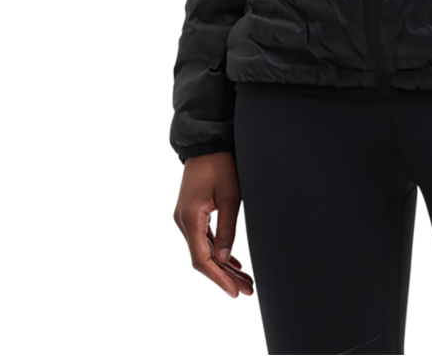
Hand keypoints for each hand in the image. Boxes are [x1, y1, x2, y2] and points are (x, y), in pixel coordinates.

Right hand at [173, 151, 254, 297]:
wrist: (207, 142)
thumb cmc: (220, 164)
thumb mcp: (230, 197)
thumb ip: (227, 230)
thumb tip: (225, 258)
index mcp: (190, 218)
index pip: (202, 259)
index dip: (219, 277)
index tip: (234, 290)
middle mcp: (184, 221)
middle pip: (203, 257)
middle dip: (225, 275)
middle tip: (247, 288)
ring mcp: (187, 217)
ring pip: (204, 249)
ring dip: (223, 264)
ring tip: (245, 278)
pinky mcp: (193, 213)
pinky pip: (204, 238)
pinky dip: (218, 250)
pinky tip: (233, 261)